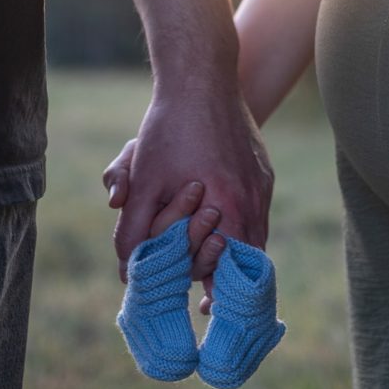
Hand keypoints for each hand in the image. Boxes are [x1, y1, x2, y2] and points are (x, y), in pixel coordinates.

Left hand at [102, 84, 273, 314]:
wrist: (202, 76)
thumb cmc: (169, 127)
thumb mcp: (144, 179)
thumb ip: (134, 229)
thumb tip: (127, 272)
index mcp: (230, 207)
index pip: (230, 270)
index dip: (217, 295)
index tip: (203, 312)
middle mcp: (253, 200)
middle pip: (248, 258)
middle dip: (226, 277)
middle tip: (207, 298)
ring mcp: (262, 184)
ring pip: (254, 234)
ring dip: (234, 253)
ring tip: (213, 272)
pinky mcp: (262, 170)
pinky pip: (255, 211)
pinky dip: (240, 226)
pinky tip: (220, 228)